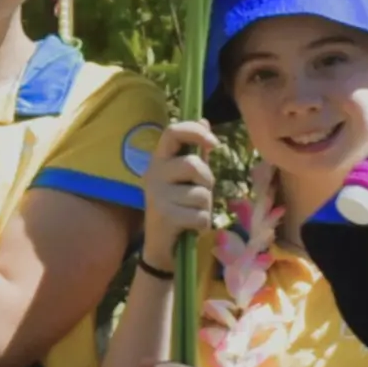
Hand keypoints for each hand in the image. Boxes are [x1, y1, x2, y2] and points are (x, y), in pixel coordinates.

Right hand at [137, 119, 225, 248]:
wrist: (161, 247)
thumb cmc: (177, 207)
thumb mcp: (186, 178)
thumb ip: (194, 151)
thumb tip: (204, 119)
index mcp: (159, 160)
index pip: (172, 132)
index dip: (195, 131)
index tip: (214, 143)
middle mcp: (153, 174)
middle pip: (193, 165)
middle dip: (207, 181)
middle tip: (200, 194)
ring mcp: (157, 195)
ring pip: (201, 194)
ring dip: (205, 207)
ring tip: (191, 214)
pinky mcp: (165, 216)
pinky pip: (200, 215)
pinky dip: (202, 224)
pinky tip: (189, 228)